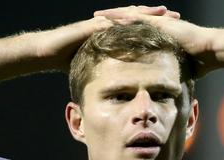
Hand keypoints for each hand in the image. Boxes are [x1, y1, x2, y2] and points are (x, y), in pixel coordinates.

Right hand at [36, 6, 179, 71]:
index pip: (137, 28)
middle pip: (136, 18)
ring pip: (126, 16)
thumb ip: (109, 68)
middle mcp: (108, 24)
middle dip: (156, 16)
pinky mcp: (91, 25)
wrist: (48, 51)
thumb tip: (121, 83)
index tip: (174, 29)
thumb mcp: (95, 65)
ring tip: (161, 13)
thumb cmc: (67, 59)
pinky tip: (137, 21)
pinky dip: (124, 22)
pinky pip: (111, 23)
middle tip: (175, 16)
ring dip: (144, 14)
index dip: (155, 27)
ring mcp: (99, 23)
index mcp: (112, 34)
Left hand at [93, 5, 216, 76]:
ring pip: (131, 16)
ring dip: (113, 16)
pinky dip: (125, 18)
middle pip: (129, 20)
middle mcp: (156, 25)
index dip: (119, 31)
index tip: (104, 34)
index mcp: (158, 34)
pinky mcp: (162, 23)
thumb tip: (162, 90)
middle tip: (93, 20)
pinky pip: (139, 18)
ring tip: (97, 17)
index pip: (134, 31)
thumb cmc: (198, 62)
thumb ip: (167, 74)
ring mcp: (159, 22)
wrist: (210, 52)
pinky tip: (112, 18)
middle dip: (111, 20)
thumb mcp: (176, 69)